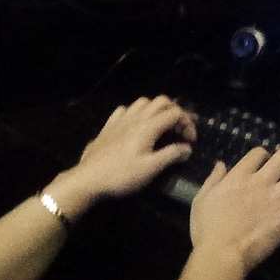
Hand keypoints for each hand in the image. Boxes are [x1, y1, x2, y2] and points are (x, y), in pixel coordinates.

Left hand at [64, 96, 195, 203]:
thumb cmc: (122, 175)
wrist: (89, 178)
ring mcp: (121, 119)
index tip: (190, 141)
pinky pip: (126, 109)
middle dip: (175, 112)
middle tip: (179, 130)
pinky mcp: (109, 125)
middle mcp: (136, 117)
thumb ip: (171, 155)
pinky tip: (136, 125)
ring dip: (156, 110)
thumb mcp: (151, 168)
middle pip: (161, 101)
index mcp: (148, 126)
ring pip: (143, 102)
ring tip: (161, 126)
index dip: (187, 124)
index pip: (175, 113)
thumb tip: (187, 148)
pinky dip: (137, 113)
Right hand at [188, 147, 279, 270]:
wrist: (222, 254)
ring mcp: (277, 197)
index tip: (267, 160)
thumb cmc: (208, 229)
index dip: (265, 154)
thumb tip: (221, 164)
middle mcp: (261, 181)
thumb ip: (214, 179)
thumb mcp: (202, 199)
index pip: (258, 153)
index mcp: (239, 176)